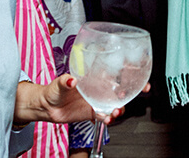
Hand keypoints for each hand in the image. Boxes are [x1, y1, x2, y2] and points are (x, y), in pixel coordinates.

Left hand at [15, 75, 150, 124]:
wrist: (47, 107)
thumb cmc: (53, 89)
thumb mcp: (59, 82)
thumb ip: (66, 81)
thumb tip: (72, 80)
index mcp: (94, 76)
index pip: (115, 71)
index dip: (129, 70)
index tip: (140, 70)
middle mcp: (98, 88)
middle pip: (121, 87)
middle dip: (134, 89)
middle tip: (141, 90)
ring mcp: (97, 100)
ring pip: (116, 103)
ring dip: (121, 107)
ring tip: (117, 110)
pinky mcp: (93, 112)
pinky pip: (106, 115)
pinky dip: (109, 117)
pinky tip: (107, 118)